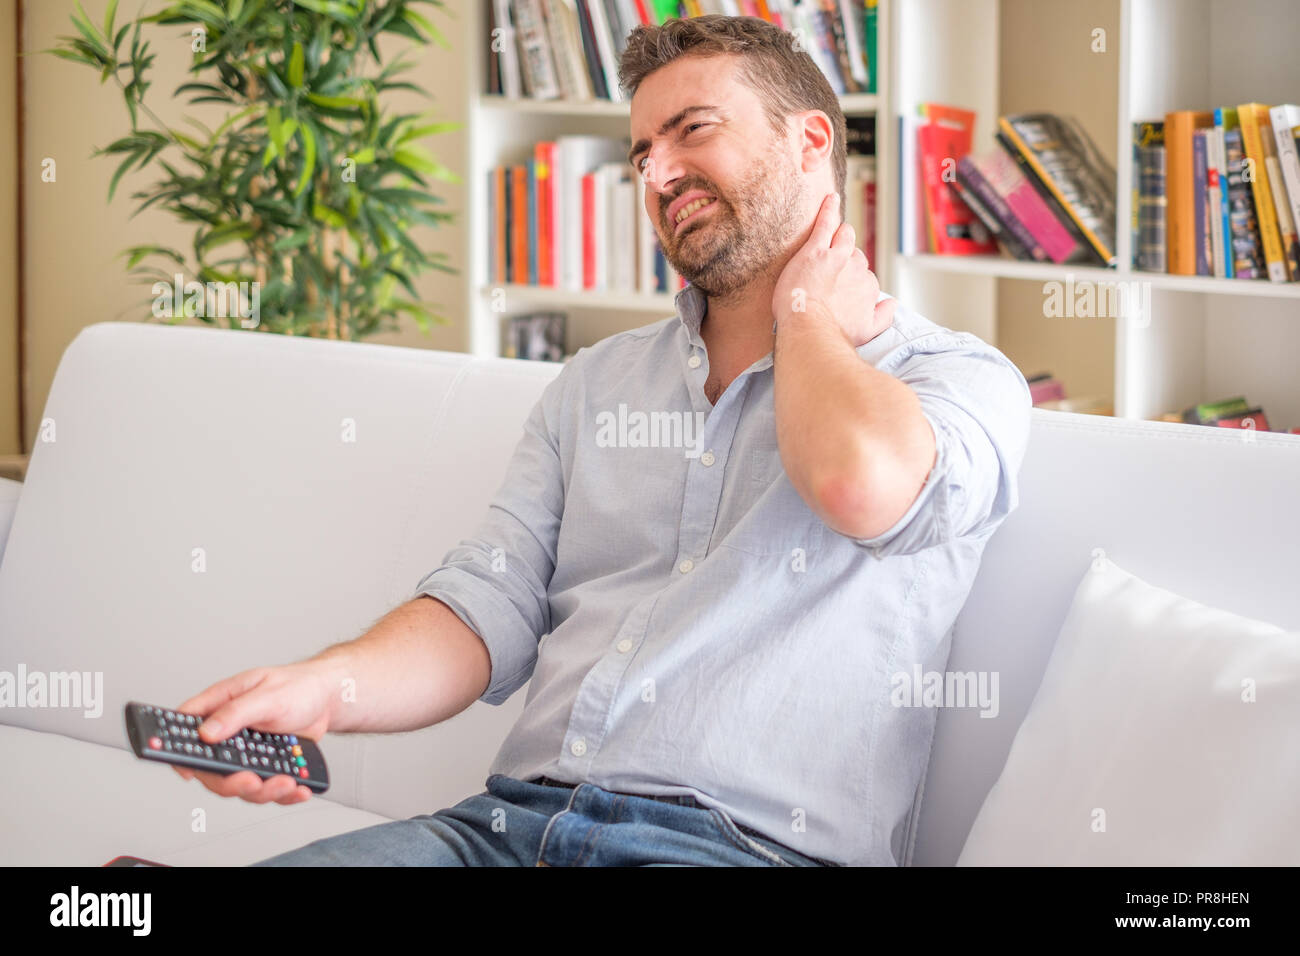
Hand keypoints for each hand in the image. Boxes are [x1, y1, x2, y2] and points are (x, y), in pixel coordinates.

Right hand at [170, 658, 341, 805]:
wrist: (328, 698)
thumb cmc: (297, 686)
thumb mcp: (267, 695)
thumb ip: (236, 712)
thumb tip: (206, 732)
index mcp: (220, 706)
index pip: (187, 728)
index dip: (178, 751)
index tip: (187, 771)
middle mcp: (228, 733)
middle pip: (212, 768)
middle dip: (231, 782)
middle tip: (252, 781)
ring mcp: (246, 752)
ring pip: (240, 784)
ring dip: (263, 791)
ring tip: (287, 783)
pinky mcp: (266, 765)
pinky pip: (266, 788)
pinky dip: (283, 794)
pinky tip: (298, 789)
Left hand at [772, 192, 895, 346]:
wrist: (810, 330)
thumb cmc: (835, 334)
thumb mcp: (867, 331)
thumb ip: (884, 317)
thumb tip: (893, 304)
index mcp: (868, 287)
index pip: (864, 275)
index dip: (852, 279)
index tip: (841, 285)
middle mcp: (857, 269)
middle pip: (855, 255)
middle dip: (846, 257)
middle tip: (831, 266)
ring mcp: (837, 257)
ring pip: (844, 236)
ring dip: (841, 232)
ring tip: (835, 230)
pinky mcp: (816, 250)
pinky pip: (825, 223)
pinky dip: (828, 209)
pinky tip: (829, 198)